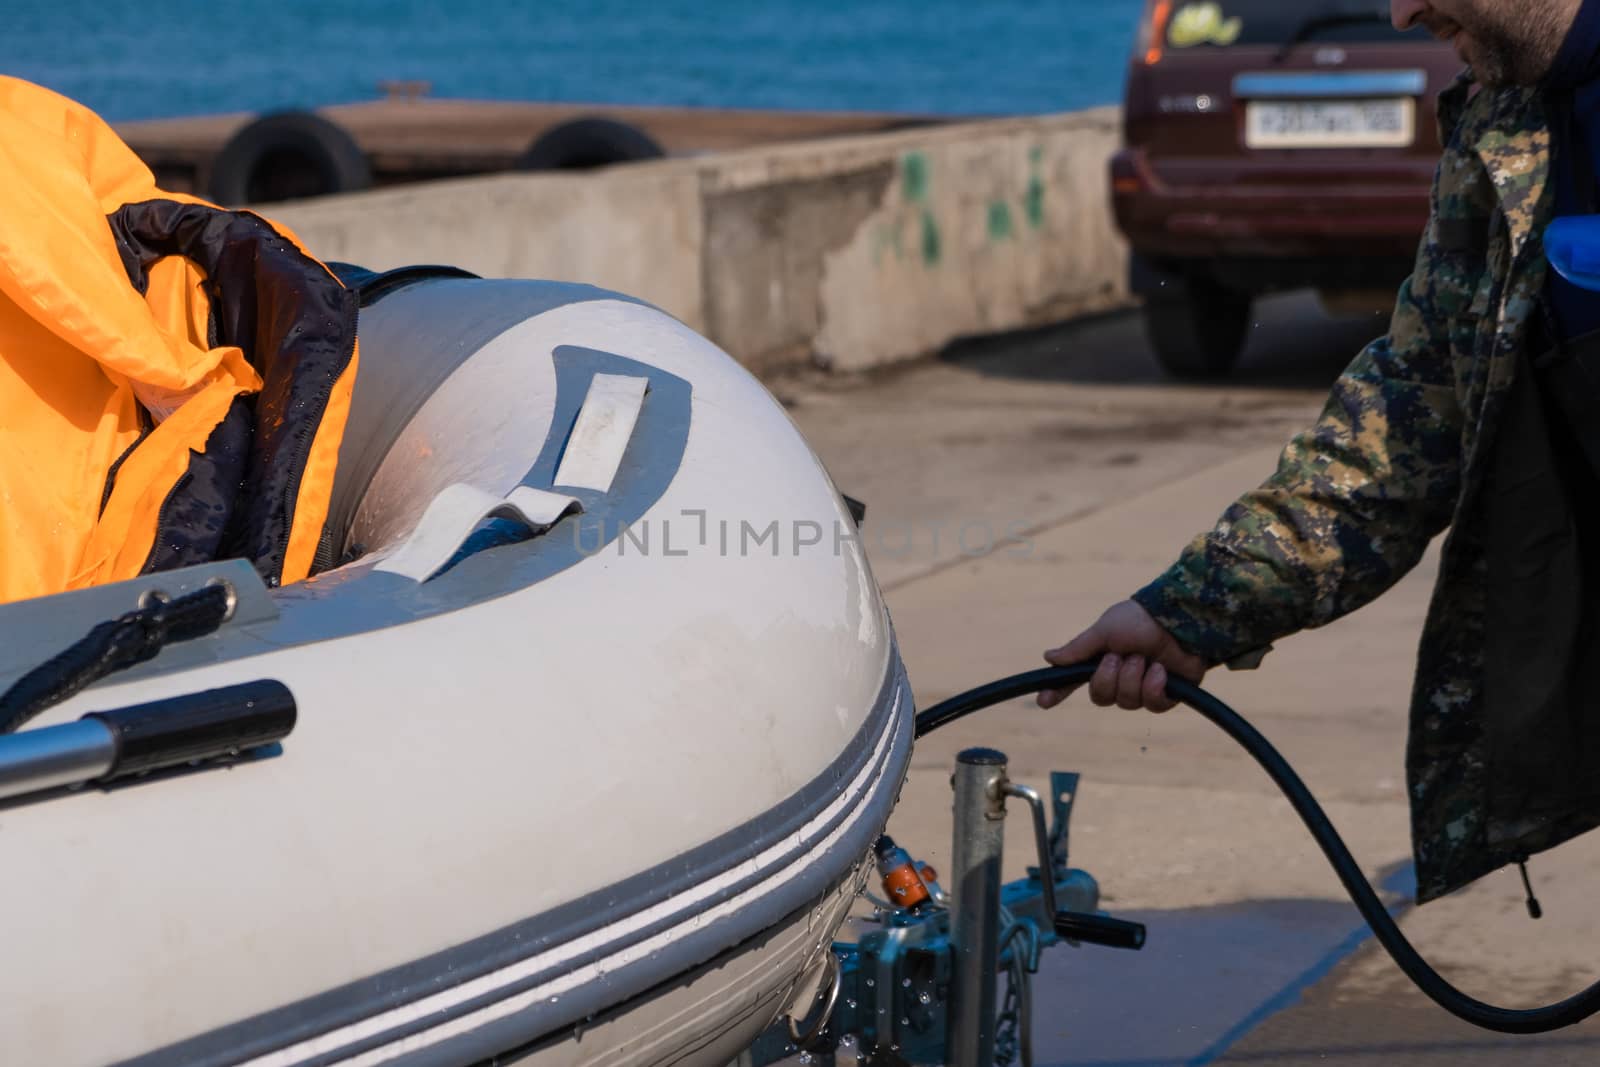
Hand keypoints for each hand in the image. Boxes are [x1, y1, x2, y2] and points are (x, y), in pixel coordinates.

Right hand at [1037, 600, 1206, 711]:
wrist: (1180, 620)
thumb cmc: (1140, 620)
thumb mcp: (1104, 631)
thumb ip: (1078, 649)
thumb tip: (1047, 657)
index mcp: (1101, 661)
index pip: (1074, 682)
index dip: (1058, 692)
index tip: (1043, 701)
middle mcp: (1120, 677)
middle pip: (1101, 697)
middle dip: (1110, 676)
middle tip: (1122, 655)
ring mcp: (1142, 688)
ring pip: (1126, 702)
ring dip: (1134, 677)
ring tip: (1145, 658)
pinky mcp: (1166, 696)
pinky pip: (1151, 705)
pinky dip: (1154, 686)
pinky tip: (1161, 670)